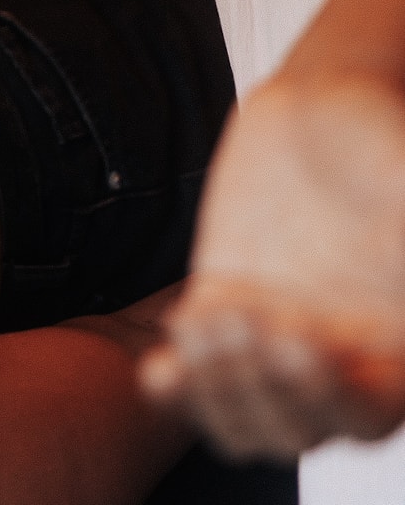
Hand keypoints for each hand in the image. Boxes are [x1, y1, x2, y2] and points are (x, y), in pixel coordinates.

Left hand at [140, 75, 404, 458]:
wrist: (314, 112)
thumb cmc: (375, 141)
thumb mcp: (404, 178)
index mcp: (393, 349)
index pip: (368, 413)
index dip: (336, 397)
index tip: (304, 343)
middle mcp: (338, 362)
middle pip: (301, 427)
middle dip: (266, 388)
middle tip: (245, 323)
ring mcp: (278, 345)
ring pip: (247, 416)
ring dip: (218, 388)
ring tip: (201, 326)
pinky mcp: (228, 317)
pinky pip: (203, 376)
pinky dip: (180, 385)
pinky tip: (160, 372)